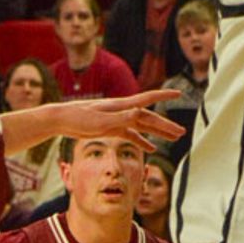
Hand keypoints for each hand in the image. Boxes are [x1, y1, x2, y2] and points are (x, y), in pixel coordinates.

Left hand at [51, 89, 186, 150]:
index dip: (164, 95)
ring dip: (158, 133)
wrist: (61, 119)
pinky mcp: (111, 128)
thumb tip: (141, 112)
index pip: (148, 99)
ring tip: (173, 139)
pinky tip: (151, 150)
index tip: (179, 93)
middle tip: (182, 133)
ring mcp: (117, 120)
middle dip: (166, 125)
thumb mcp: (101, 120)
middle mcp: (123, 111)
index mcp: (122, 106)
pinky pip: (131, 135)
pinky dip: (142, 141)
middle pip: (149, 118)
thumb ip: (122, 118)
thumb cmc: (79, 118)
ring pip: (143, 126)